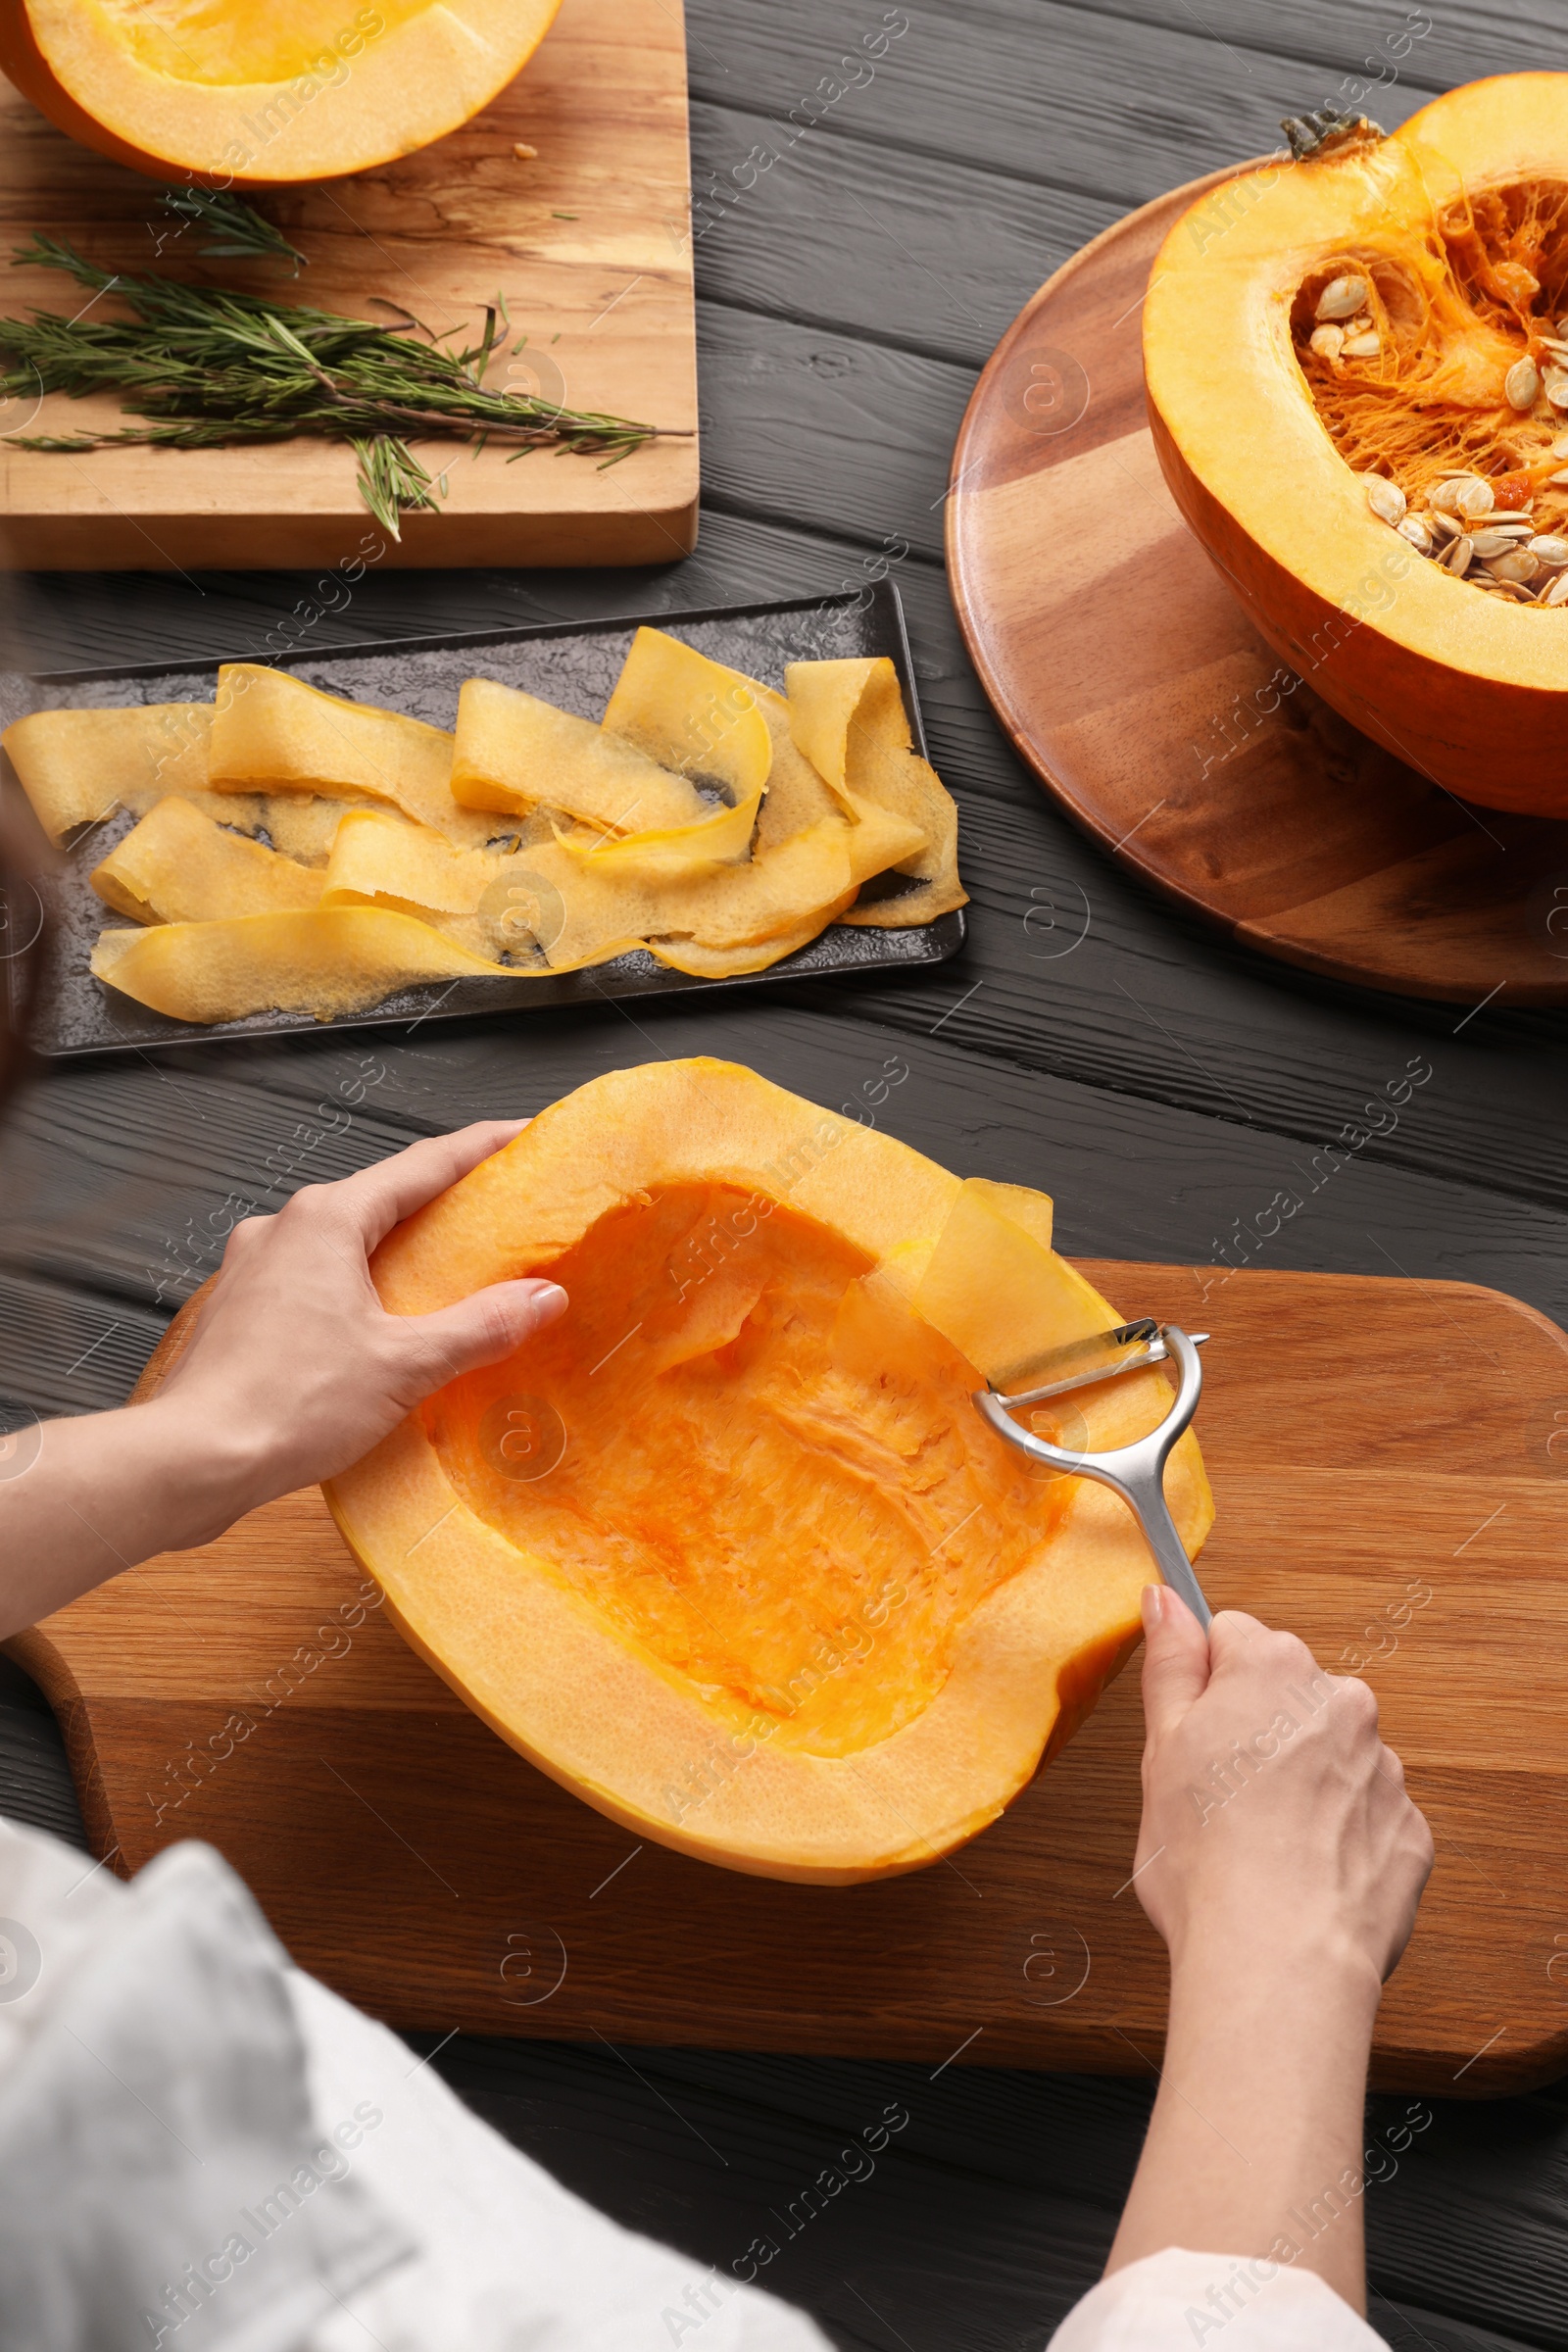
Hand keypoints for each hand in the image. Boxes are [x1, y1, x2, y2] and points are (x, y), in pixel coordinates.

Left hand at [150, 1120, 567, 1530]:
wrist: (193, 1460)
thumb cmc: (286, 1404)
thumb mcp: (405, 1365)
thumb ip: (480, 1327)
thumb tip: (542, 1299)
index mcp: (326, 1219)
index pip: (422, 1165)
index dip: (481, 1148)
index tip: (522, 1135)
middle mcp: (283, 1229)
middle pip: (381, 1199)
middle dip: (440, 1204)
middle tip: (495, 1213)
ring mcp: (255, 1268)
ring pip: (342, 1242)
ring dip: (393, 1252)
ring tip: (444, 1276)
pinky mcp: (242, 1310)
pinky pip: (313, 1279)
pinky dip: (355, 1288)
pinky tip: (380, 1326)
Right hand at [1132, 1587, 1431, 1994]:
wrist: (1281, 1958)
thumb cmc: (1209, 1860)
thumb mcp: (1160, 1747)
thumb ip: (1168, 1662)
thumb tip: (1164, 1601)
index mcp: (1273, 1669)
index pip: (1230, 1636)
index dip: (1200, 1688)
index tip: (1189, 1735)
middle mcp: (1341, 1702)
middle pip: (1284, 1693)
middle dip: (1253, 1730)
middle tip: (1215, 1796)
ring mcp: (1383, 1767)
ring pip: (1327, 1754)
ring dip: (1299, 1781)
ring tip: (1260, 1844)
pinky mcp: (1409, 1829)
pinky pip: (1364, 1812)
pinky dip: (1336, 1834)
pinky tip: (1301, 1872)